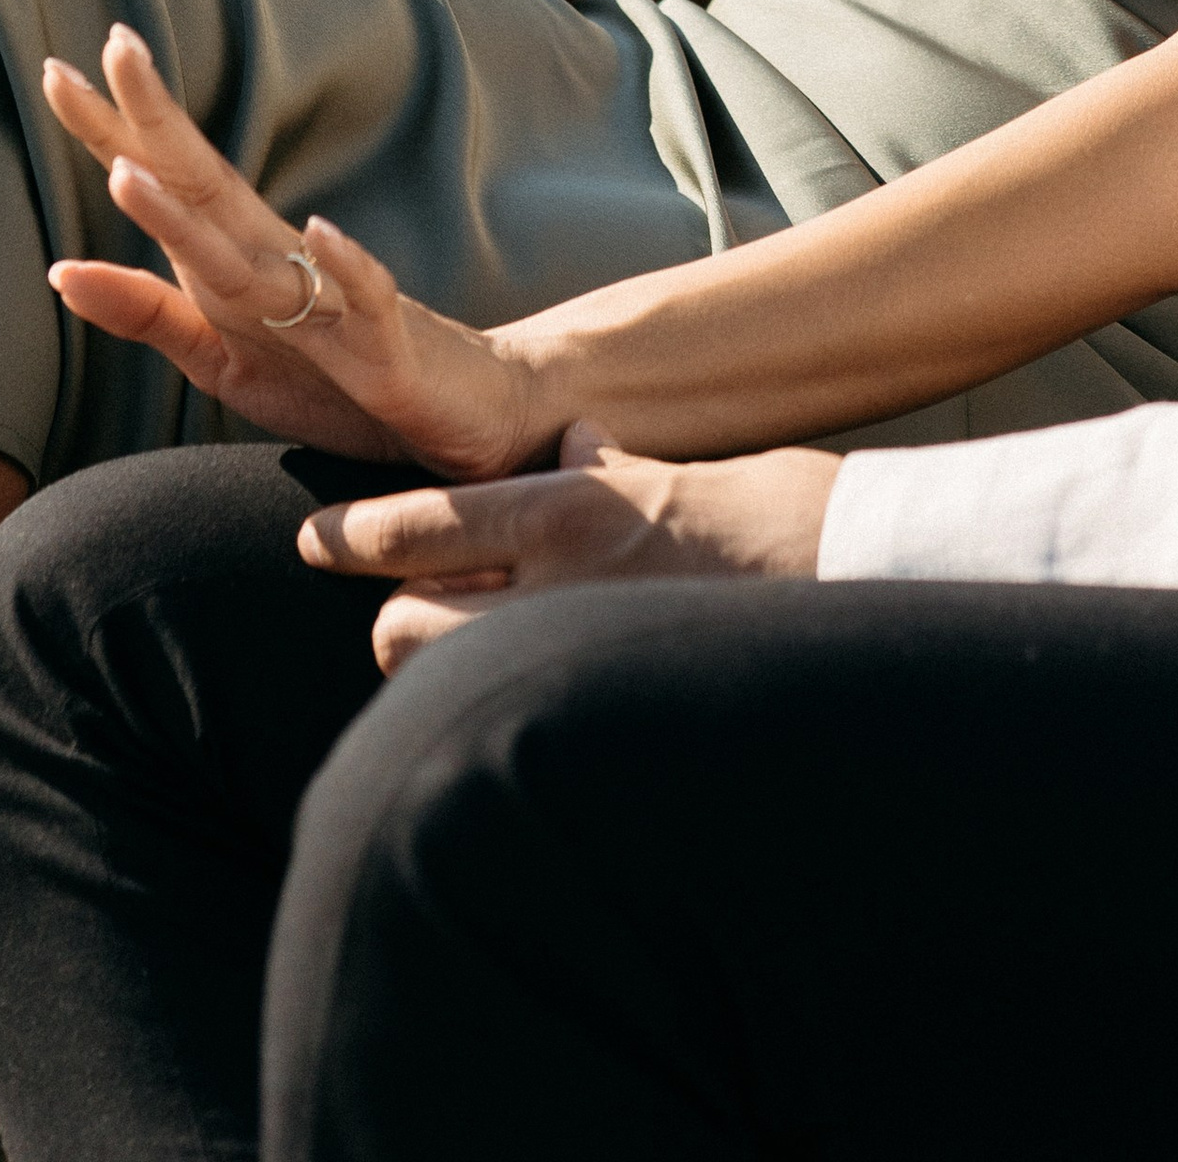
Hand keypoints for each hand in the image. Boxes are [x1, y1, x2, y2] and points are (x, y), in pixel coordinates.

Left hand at [42, 23, 540, 476]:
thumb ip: (145, 313)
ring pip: (256, 250)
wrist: (459, 406)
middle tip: (114, 47)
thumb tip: (56, 270)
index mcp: (234, 259)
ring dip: (192, 213)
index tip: (55, 68)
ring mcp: (333, 297)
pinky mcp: (386, 343)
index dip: (111, 129)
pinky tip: (321, 232)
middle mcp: (279, 260)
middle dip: (154, 120)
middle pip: (205, 183)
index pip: (166, 182)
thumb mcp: (220, 353)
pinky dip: (347, 264)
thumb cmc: (334, 377)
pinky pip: (367, 297)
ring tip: (131, 171)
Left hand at [298, 421, 844, 672]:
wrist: (863, 573)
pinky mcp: (603, 720)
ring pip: (441, 683)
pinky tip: (518, 714)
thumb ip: (609, 470)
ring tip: (466, 659)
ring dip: (438, 672)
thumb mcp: (679, 468)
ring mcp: (576, 660)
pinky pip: (507, 728)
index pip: (421, 523)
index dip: (353, 535)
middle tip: (417, 609)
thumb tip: (570, 449)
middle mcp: (557, 586)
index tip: (314, 541)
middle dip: (396, 620)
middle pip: (402, 623)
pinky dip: (492, 720)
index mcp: (571, 509)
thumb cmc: (782, 515)